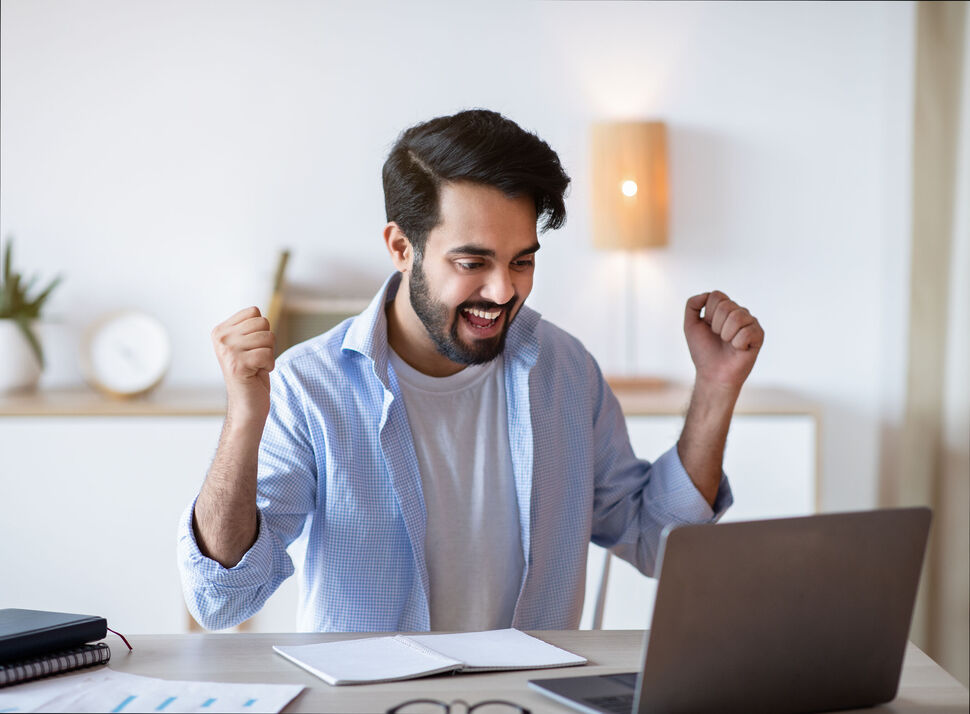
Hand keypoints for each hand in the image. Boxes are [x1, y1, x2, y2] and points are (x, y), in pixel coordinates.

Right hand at [211, 307, 275, 424]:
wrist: (246, 406)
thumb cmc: (251, 374)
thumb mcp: (247, 344)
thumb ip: (249, 327)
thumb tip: (257, 310)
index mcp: (220, 331)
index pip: (254, 312)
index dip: (261, 330)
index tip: (251, 348)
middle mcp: (221, 339)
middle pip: (263, 322)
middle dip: (267, 342)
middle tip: (255, 359)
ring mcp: (227, 351)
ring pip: (268, 337)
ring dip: (268, 354)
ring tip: (255, 366)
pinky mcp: (237, 365)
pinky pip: (268, 354)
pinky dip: (269, 365)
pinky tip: (257, 373)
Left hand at [683, 291, 762, 391]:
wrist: (712, 373)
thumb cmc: (703, 351)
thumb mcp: (690, 326)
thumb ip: (692, 305)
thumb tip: (705, 294)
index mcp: (725, 308)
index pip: (717, 295)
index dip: (708, 313)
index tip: (708, 327)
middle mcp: (739, 312)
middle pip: (726, 305)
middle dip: (716, 325)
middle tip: (718, 337)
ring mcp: (750, 322)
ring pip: (737, 316)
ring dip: (725, 334)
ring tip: (727, 342)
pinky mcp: (759, 335)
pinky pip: (747, 332)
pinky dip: (737, 343)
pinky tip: (737, 349)